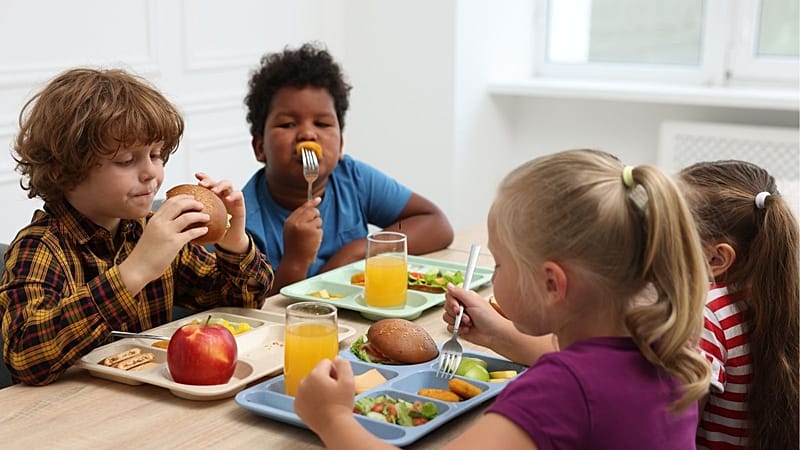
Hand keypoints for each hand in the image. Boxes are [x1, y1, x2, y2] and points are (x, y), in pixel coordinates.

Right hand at [120, 194, 210, 291]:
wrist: (137, 268)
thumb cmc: (144, 253)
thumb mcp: (151, 233)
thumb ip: (160, 225)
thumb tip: (173, 221)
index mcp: (154, 219)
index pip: (169, 202)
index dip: (182, 197)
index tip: (191, 197)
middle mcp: (160, 223)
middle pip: (179, 205)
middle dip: (193, 203)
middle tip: (201, 205)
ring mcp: (167, 232)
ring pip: (187, 217)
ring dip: (199, 215)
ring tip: (207, 217)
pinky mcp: (173, 243)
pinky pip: (191, 233)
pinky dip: (200, 230)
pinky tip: (205, 230)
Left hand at [196, 172, 248, 252]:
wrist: (228, 240)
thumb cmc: (213, 231)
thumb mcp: (200, 223)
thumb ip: (191, 216)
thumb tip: (173, 214)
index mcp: (211, 197)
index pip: (206, 184)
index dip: (202, 178)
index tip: (195, 176)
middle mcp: (221, 195)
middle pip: (215, 182)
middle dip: (209, 180)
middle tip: (203, 185)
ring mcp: (231, 198)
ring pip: (228, 184)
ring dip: (220, 185)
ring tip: (215, 190)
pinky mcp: (240, 204)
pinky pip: (238, 195)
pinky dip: (234, 194)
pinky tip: (228, 198)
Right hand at [282, 197, 322, 266]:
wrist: (295, 261)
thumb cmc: (294, 247)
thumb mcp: (291, 231)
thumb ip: (298, 220)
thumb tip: (312, 208)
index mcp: (289, 221)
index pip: (302, 208)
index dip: (311, 203)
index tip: (318, 199)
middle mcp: (296, 222)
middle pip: (312, 211)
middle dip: (316, 216)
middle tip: (313, 226)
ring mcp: (305, 227)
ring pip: (318, 220)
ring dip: (317, 228)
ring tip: (309, 238)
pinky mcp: (313, 233)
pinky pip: (320, 230)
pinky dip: (318, 236)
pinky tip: (312, 242)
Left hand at [294, 356, 354, 433]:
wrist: (334, 425)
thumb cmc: (342, 404)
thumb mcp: (349, 381)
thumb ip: (343, 365)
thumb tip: (337, 358)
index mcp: (316, 374)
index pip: (326, 363)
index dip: (335, 371)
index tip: (338, 383)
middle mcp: (304, 382)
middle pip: (317, 373)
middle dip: (325, 380)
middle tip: (334, 393)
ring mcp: (299, 394)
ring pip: (310, 384)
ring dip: (318, 389)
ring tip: (327, 400)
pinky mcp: (297, 406)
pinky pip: (304, 396)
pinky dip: (311, 399)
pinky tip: (319, 406)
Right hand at [443, 284, 557, 364]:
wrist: (501, 335)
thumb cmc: (494, 318)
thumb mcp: (475, 301)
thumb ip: (461, 293)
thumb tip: (450, 285)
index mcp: (469, 297)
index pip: (451, 294)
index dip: (452, 300)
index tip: (459, 305)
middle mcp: (465, 306)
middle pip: (447, 306)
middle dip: (455, 312)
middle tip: (467, 316)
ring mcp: (464, 319)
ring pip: (447, 318)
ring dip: (457, 322)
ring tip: (470, 323)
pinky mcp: (463, 330)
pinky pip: (451, 329)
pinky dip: (458, 330)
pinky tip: (468, 330)